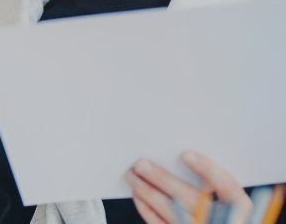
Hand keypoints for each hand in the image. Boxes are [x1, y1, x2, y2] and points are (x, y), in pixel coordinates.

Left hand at [125, 151, 252, 223]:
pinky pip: (158, 223)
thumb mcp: (225, 196)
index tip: (186, 154)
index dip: (208, 170)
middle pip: (190, 198)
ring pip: (170, 210)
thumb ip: (209, 180)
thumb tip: (176, 157)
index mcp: (239, 207)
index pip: (227, 187)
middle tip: (141, 163)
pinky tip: (137, 193)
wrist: (211, 221)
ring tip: (132, 175)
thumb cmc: (217, 209)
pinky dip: (146, 207)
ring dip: (147, 191)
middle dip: (162, 179)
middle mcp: (220, 221)